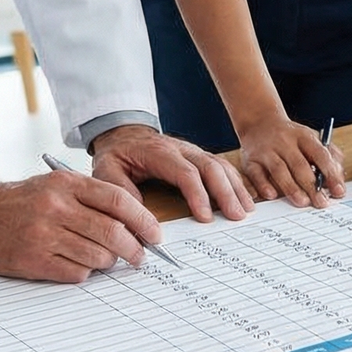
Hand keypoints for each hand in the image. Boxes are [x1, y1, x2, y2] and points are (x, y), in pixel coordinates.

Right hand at [0, 169, 158, 282]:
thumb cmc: (22, 201)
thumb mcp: (55, 185)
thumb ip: (91, 199)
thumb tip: (133, 224)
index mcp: (66, 184)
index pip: (117, 200)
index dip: (143, 220)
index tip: (156, 234)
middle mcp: (56, 208)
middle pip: (112, 232)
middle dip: (134, 248)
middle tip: (141, 256)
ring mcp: (44, 235)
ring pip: (98, 256)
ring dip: (109, 262)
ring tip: (107, 260)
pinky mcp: (33, 260)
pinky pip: (76, 273)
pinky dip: (86, 272)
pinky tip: (80, 265)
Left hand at [89, 124, 253, 222]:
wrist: (123, 134)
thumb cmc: (116, 154)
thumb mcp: (106, 168)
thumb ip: (119, 188)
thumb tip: (137, 212)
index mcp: (159, 152)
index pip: (185, 172)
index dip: (198, 194)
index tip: (205, 218)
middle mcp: (181, 149)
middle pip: (210, 167)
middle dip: (225, 192)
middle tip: (236, 216)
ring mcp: (193, 151)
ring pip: (220, 165)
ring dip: (235, 188)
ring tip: (246, 211)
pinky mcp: (199, 157)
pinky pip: (222, 167)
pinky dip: (235, 182)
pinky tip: (244, 199)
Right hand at [235, 113, 345, 207]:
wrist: (259, 122)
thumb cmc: (290, 137)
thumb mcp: (311, 139)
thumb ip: (329, 156)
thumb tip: (339, 177)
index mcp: (303, 136)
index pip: (320, 154)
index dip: (331, 173)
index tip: (338, 190)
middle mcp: (284, 142)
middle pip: (299, 164)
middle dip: (312, 185)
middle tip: (321, 202)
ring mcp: (266, 151)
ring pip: (279, 170)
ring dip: (291, 187)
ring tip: (302, 202)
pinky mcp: (250, 160)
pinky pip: (256, 174)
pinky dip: (263, 185)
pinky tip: (272, 195)